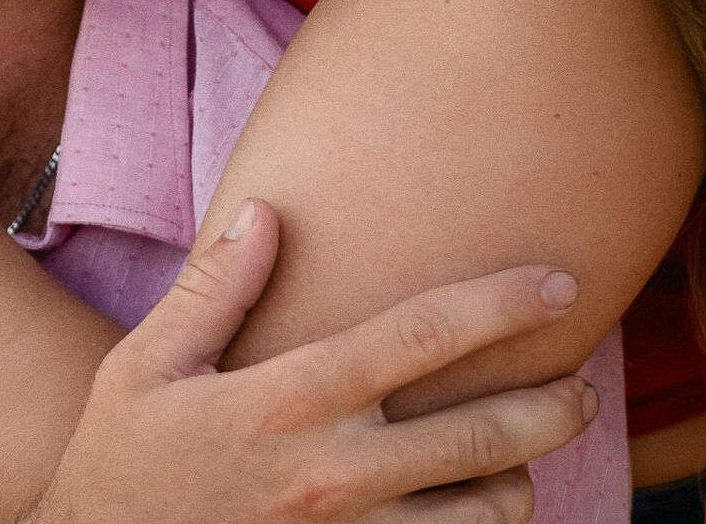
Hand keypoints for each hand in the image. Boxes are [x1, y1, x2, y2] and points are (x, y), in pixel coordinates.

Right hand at [28, 200, 599, 523]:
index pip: (418, 339)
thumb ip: (214, 289)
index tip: (560, 284)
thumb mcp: (146, 363)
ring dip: (519, 481)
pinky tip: (470, 509)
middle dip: (553, 407)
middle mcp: (332, 474)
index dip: (500, 305)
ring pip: (485, 516)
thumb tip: (269, 211)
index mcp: (286, 401)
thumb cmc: (122, 459)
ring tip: (521, 455)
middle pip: (482, 436)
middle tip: (582, 385)